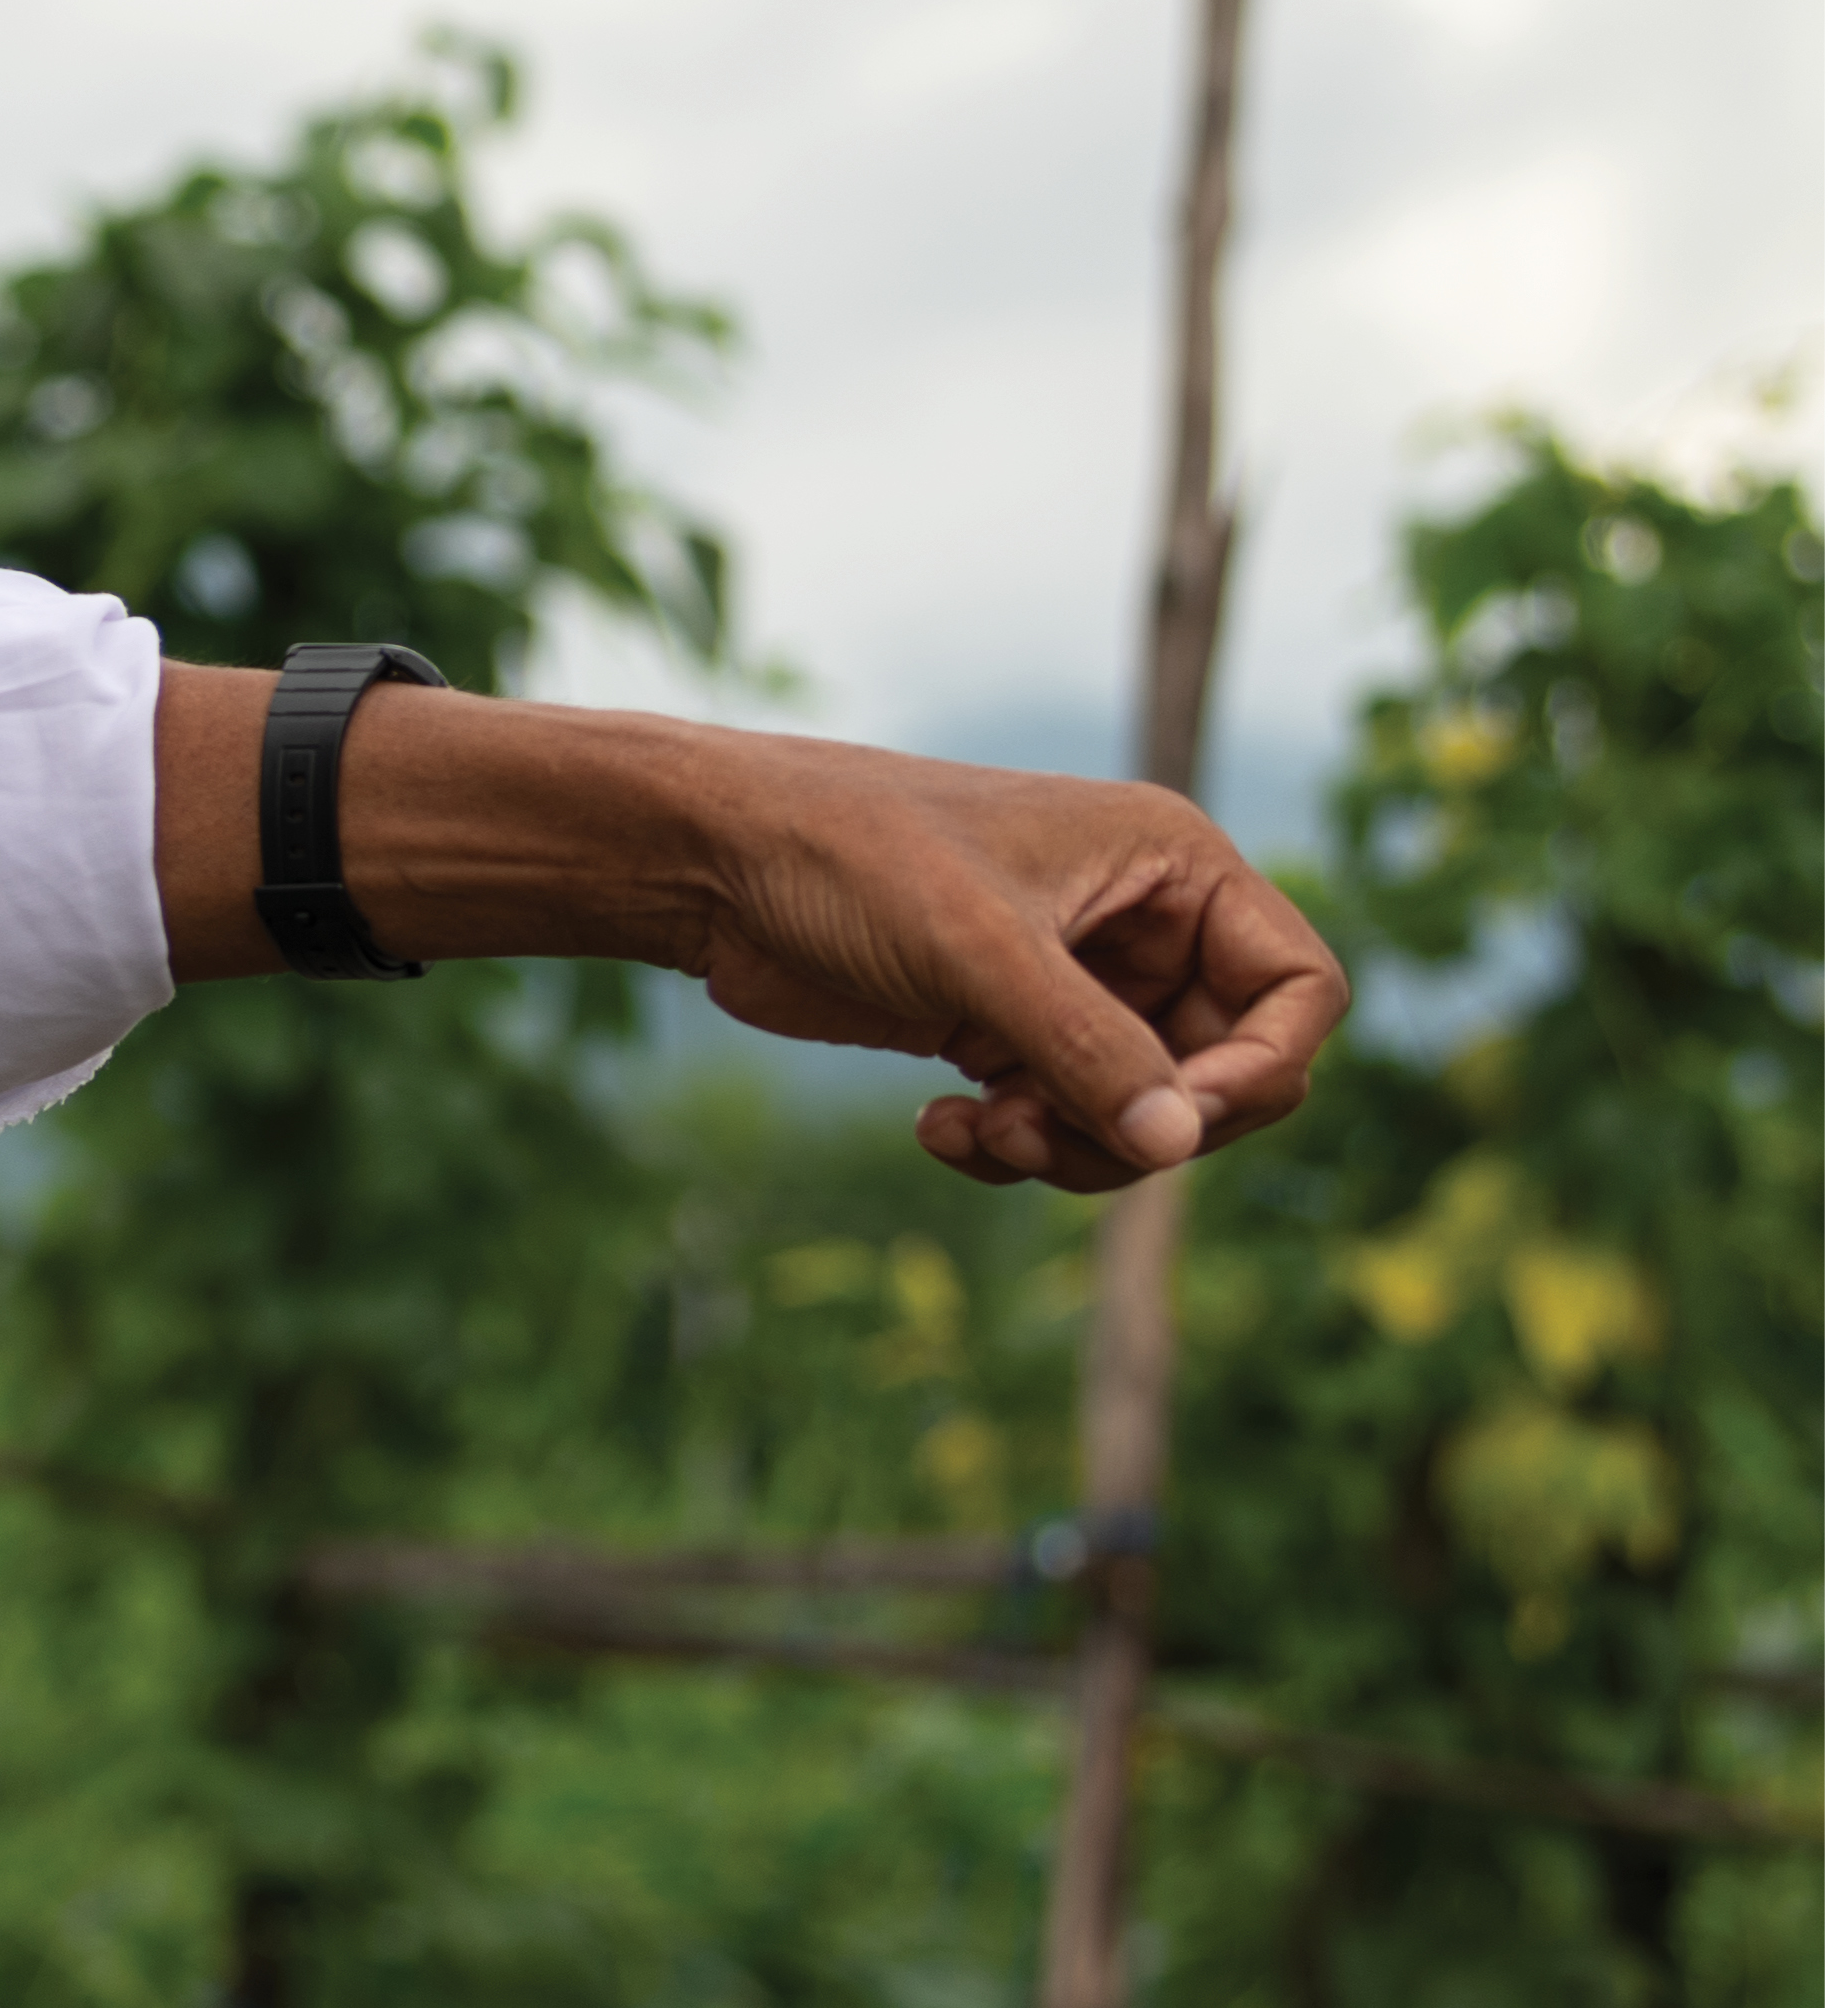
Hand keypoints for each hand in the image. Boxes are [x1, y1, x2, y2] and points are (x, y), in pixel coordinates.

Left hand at [233, 682, 1350, 1179]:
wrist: (708, 862)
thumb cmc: (842, 858)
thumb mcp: (975, 949)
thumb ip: (1086, 1048)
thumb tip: (1179, 1144)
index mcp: (1171, 864)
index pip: (1299, 989)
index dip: (1262, 1070)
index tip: (1177, 1115)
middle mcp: (1142, 922)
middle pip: (1226, 1073)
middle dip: (1144, 1124)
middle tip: (1044, 1134)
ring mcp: (1077, 982)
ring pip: (1144, 1115)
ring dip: (1075, 1149)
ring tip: (985, 1135)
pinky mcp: (1008, 1030)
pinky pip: (1064, 1123)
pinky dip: (1018, 1148)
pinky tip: (939, 1130)